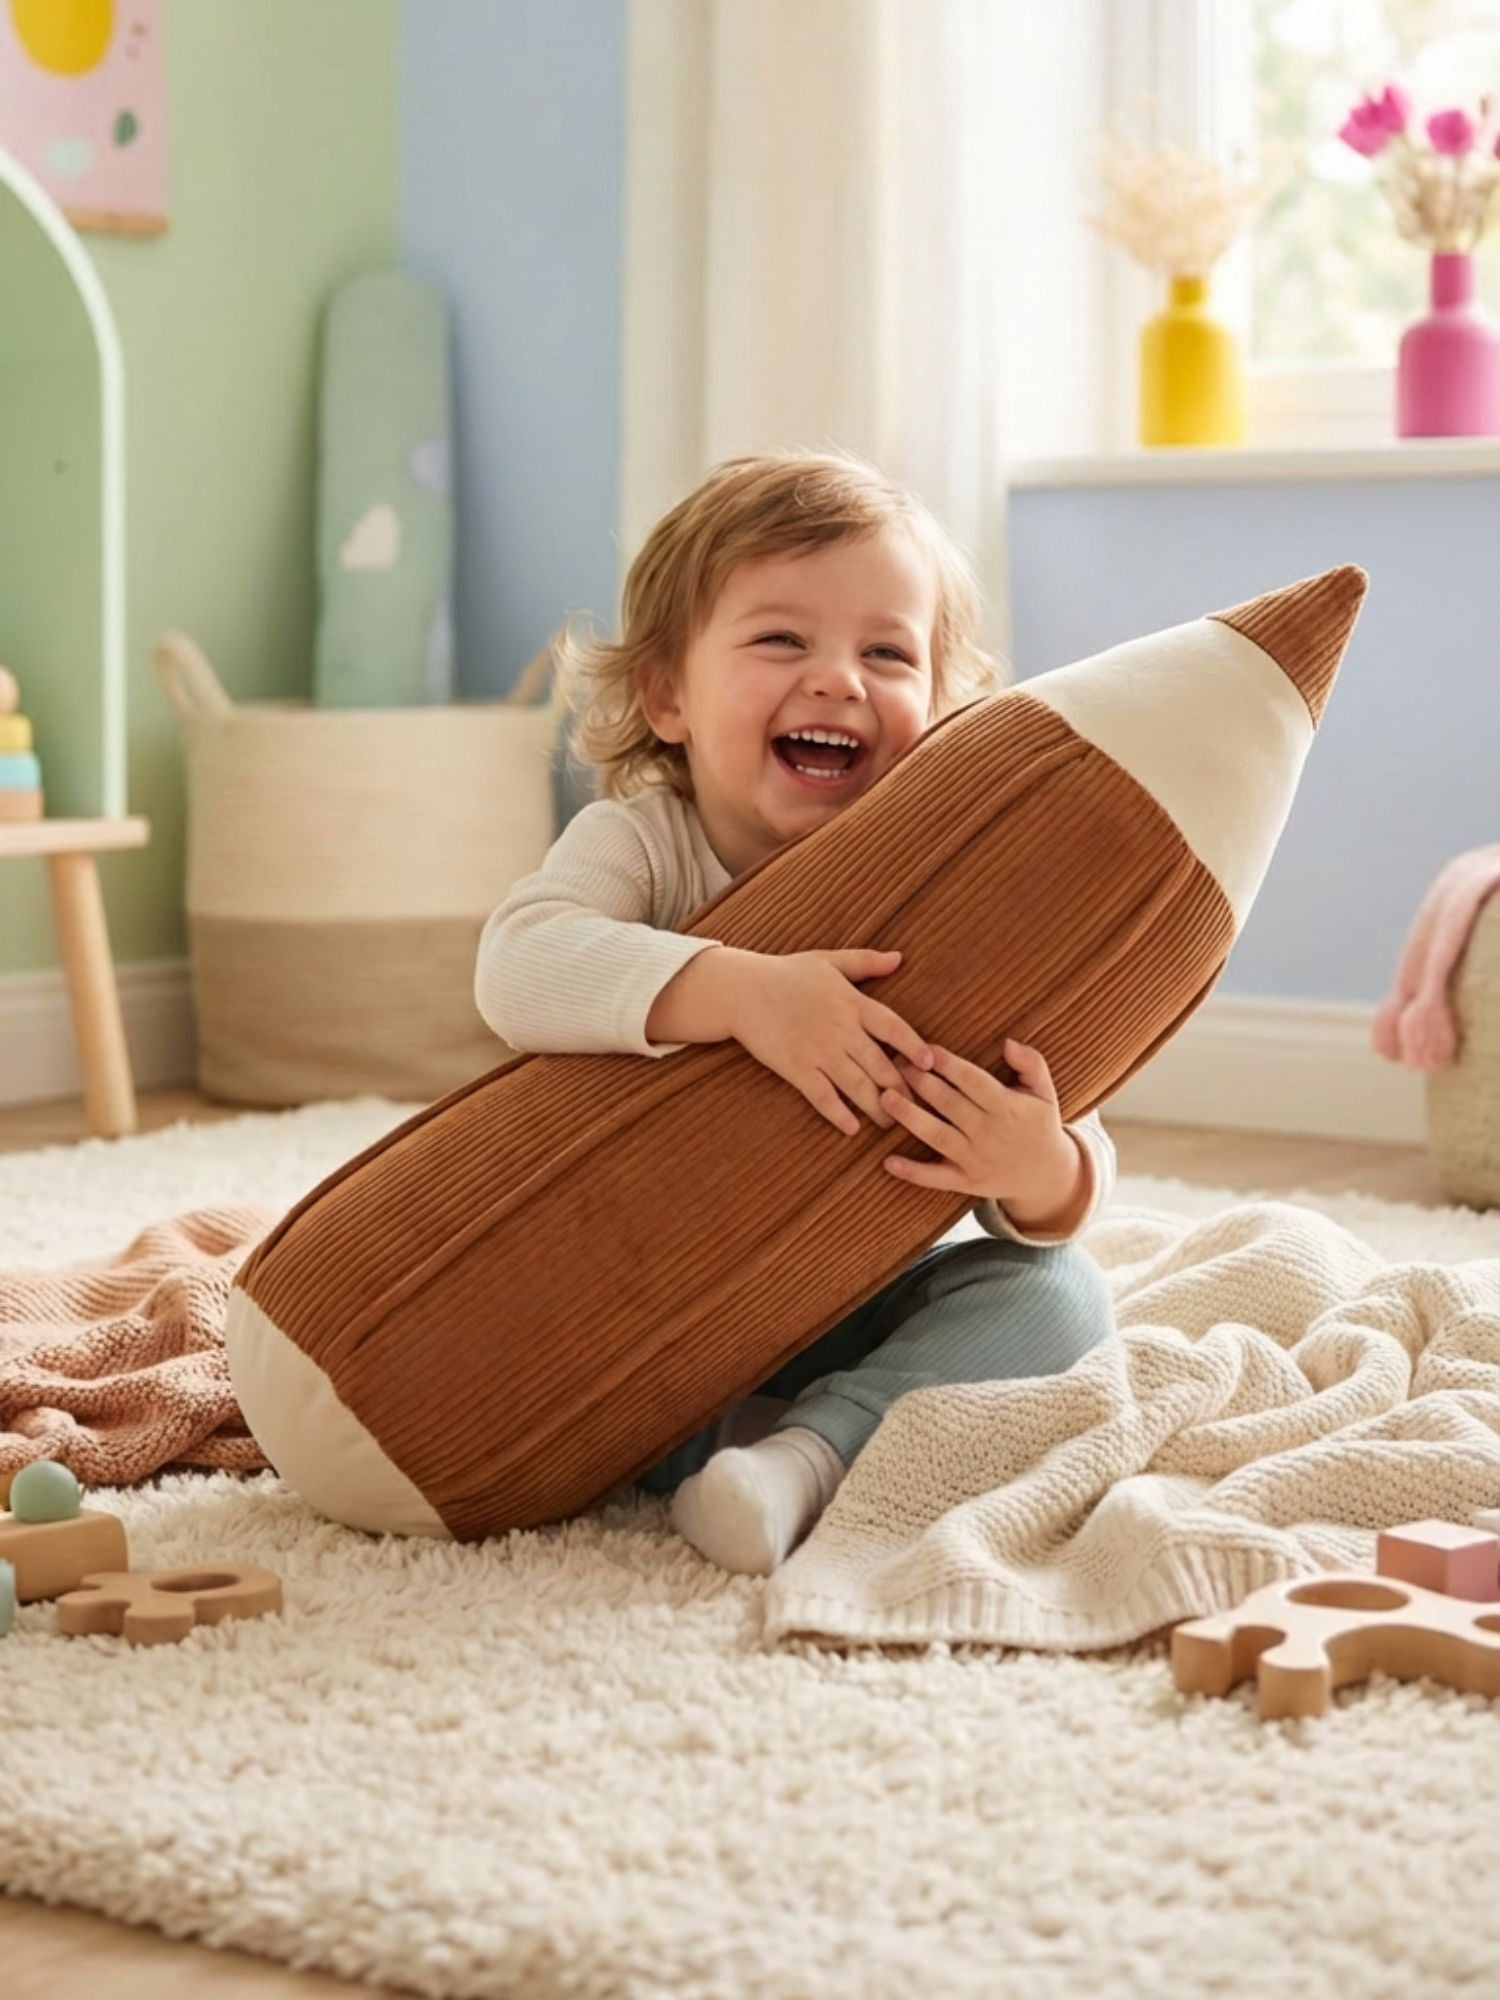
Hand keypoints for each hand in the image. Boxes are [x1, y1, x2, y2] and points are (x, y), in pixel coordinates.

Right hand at [727, 947, 935, 1135]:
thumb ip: (865, 962)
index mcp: (852, 1002)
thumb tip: (899, 957)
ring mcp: (817, 1051)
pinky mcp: (795, 1068)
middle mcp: (840, 1029)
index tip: (930, 1064)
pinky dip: (838, 1114)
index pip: (894, 1027)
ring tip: (890, 1124)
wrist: (740, 990)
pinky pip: (822, 1097)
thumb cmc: (785, 973)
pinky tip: (851, 1129)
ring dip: (877, 1109)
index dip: (914, 1046)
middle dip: (901, 1090)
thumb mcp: (828, 961)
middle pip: (881, 1065)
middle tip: (918, 1109)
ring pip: (857, 1086)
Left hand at [880, 1036, 1080, 1215]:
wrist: (1046, 1176)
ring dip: (910, 1117)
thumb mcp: (1044, 1092)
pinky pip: (936, 1178)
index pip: (973, 1081)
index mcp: (1007, 1107)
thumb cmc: (1039, 1125)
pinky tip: (888, 1161)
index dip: (948, 1064)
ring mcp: (975, 1160)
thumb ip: (1031, 1064)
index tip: (925, 1048)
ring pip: (938, 1136)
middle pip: (949, 1104)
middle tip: (894, 1062)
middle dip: (921, 1082)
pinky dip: (912, 1172)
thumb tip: (1008, 1043)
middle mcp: (989, 1133)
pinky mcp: (965, 1182)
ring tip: (885, 1098)